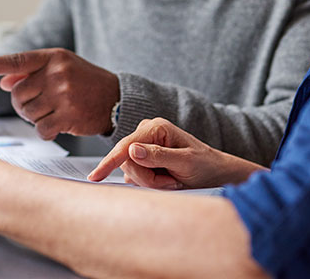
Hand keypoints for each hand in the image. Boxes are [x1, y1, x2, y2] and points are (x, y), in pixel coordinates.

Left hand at [0, 48, 119, 139]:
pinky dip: (44, 130)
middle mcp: (57, 74)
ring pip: (27, 113)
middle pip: (17, 94)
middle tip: (37, 104)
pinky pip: (41, 129)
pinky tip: (57, 123)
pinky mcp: (69, 116)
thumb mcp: (60, 67)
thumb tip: (3, 82)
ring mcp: (63, 95)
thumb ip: (30, 72)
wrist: (115, 98)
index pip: (16, 60)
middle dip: (21, 103)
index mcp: (52, 58)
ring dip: (34, 117)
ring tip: (50, 112)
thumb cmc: (83, 81)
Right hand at [87, 117, 266, 188]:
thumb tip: (132, 150)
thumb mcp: (185, 162)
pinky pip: (134, 174)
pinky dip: (149, 182)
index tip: (95, 177)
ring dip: (149, 181)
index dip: (110, 162)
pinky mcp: (141, 157)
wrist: (214, 171)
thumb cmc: (204, 165)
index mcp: (155, 127)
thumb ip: (158, 156)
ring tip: (171, 180)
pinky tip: (165, 179)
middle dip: (147, 178)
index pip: (125, 146)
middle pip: (127, 162)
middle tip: (170, 182)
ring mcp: (142, 144)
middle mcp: (146, 132)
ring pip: (130, 170)